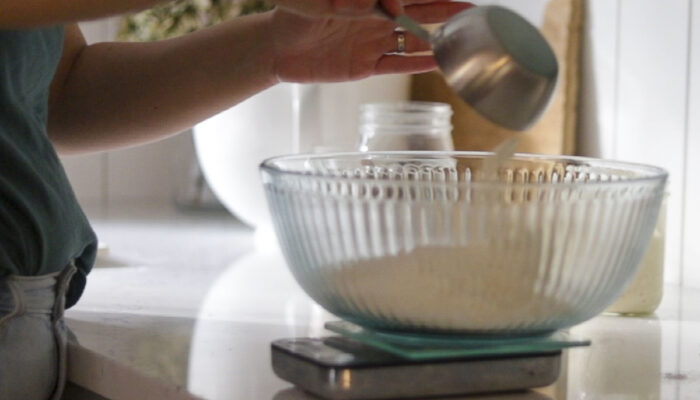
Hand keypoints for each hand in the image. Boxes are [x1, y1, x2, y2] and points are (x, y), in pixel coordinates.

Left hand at [269, 1, 473, 82]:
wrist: (277, 47)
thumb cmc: (295, 14)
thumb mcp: (320, 2)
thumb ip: (352, 1)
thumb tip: (382, 5)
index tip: (427, 1)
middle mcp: (376, 17)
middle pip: (418, 11)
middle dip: (445, 8)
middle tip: (473, 10)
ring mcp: (374, 41)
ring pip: (413, 38)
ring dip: (437, 37)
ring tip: (464, 37)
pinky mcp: (367, 65)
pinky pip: (397, 64)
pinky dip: (417, 64)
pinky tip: (438, 63)